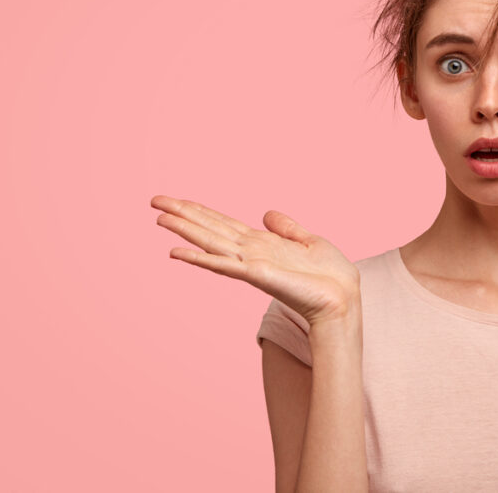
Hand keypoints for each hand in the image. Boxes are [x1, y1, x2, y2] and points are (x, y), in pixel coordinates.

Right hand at [151, 195, 360, 325]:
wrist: (343, 297)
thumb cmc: (330, 274)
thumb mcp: (309, 241)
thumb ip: (287, 228)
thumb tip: (267, 213)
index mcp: (262, 243)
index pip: (224, 223)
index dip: (200, 211)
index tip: (176, 200)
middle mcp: (251, 253)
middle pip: (210, 229)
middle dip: (183, 214)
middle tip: (154, 200)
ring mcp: (251, 264)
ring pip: (210, 243)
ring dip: (185, 230)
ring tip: (159, 217)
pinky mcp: (257, 275)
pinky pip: (223, 265)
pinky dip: (200, 258)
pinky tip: (177, 251)